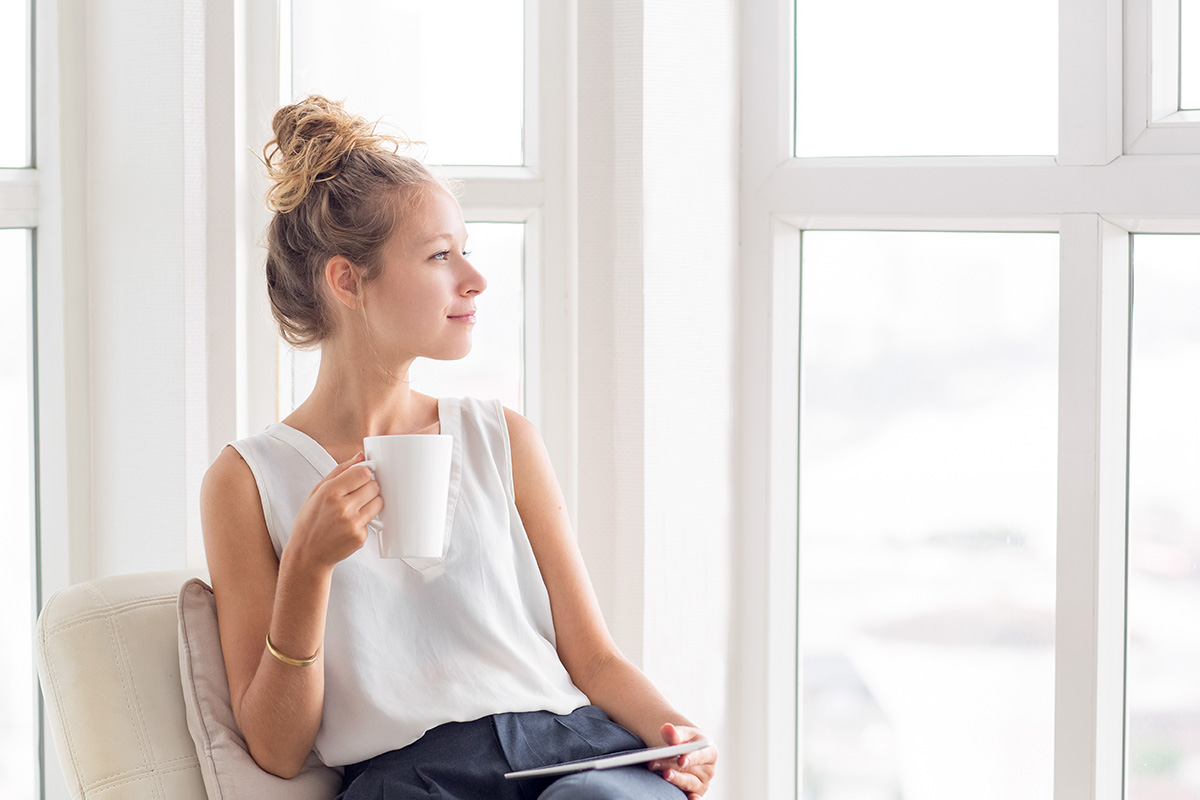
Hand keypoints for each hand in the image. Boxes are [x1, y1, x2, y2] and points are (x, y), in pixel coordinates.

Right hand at [288, 452, 381, 568]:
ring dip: (371, 503)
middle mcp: (342, 507)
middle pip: (374, 486)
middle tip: (356, 496)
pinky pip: (373, 521)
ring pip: (379, 502)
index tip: (360, 478)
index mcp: (329, 492)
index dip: (364, 474)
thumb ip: (340, 471)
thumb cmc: (310, 521)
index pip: (363, 473)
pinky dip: (365, 521)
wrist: (307, 554)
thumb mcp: (317, 492)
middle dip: (368, 488)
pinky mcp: (360, 537)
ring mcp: (352, 523)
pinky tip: (350, 526)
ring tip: (355, 509)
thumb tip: (361, 456)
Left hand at [648, 723, 716, 798]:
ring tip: (663, 774)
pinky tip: (688, 799)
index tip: (681, 760)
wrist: (686, 752)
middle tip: (655, 763)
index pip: (702, 755)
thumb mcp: (682, 734)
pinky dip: (691, 799)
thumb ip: (675, 733)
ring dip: (674, 779)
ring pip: (688, 783)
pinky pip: (693, 797)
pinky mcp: (695, 793)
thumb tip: (667, 728)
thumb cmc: (685, 741)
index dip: (691, 758)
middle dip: (671, 766)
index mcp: (710, 752)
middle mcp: (709, 770)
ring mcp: (703, 783)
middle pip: (689, 769)